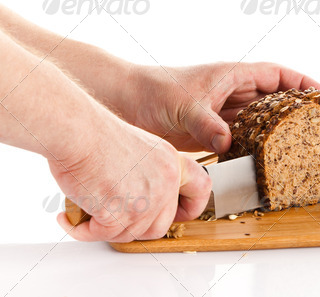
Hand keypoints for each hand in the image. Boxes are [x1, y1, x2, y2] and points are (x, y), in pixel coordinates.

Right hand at [53, 113, 210, 241]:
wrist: (78, 131)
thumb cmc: (96, 135)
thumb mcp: (139, 149)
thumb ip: (148, 174)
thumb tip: (138, 200)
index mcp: (171, 162)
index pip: (201, 189)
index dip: (190, 207)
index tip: (178, 213)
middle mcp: (165, 181)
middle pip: (162, 224)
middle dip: (137, 227)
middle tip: (115, 219)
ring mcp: (146, 200)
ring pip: (132, 234)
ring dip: (107, 229)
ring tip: (88, 213)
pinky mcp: (121, 213)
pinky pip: (103, 235)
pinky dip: (83, 230)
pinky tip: (70, 218)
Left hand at [125, 62, 319, 152]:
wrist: (128, 103)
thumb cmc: (155, 91)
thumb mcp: (184, 105)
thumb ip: (207, 123)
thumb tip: (228, 142)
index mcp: (234, 75)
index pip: (280, 74)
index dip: (306, 83)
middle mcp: (235, 93)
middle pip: (277, 99)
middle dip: (299, 110)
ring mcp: (227, 113)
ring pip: (264, 121)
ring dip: (280, 132)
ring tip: (303, 147)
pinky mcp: (216, 130)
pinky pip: (246, 138)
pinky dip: (258, 148)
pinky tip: (268, 160)